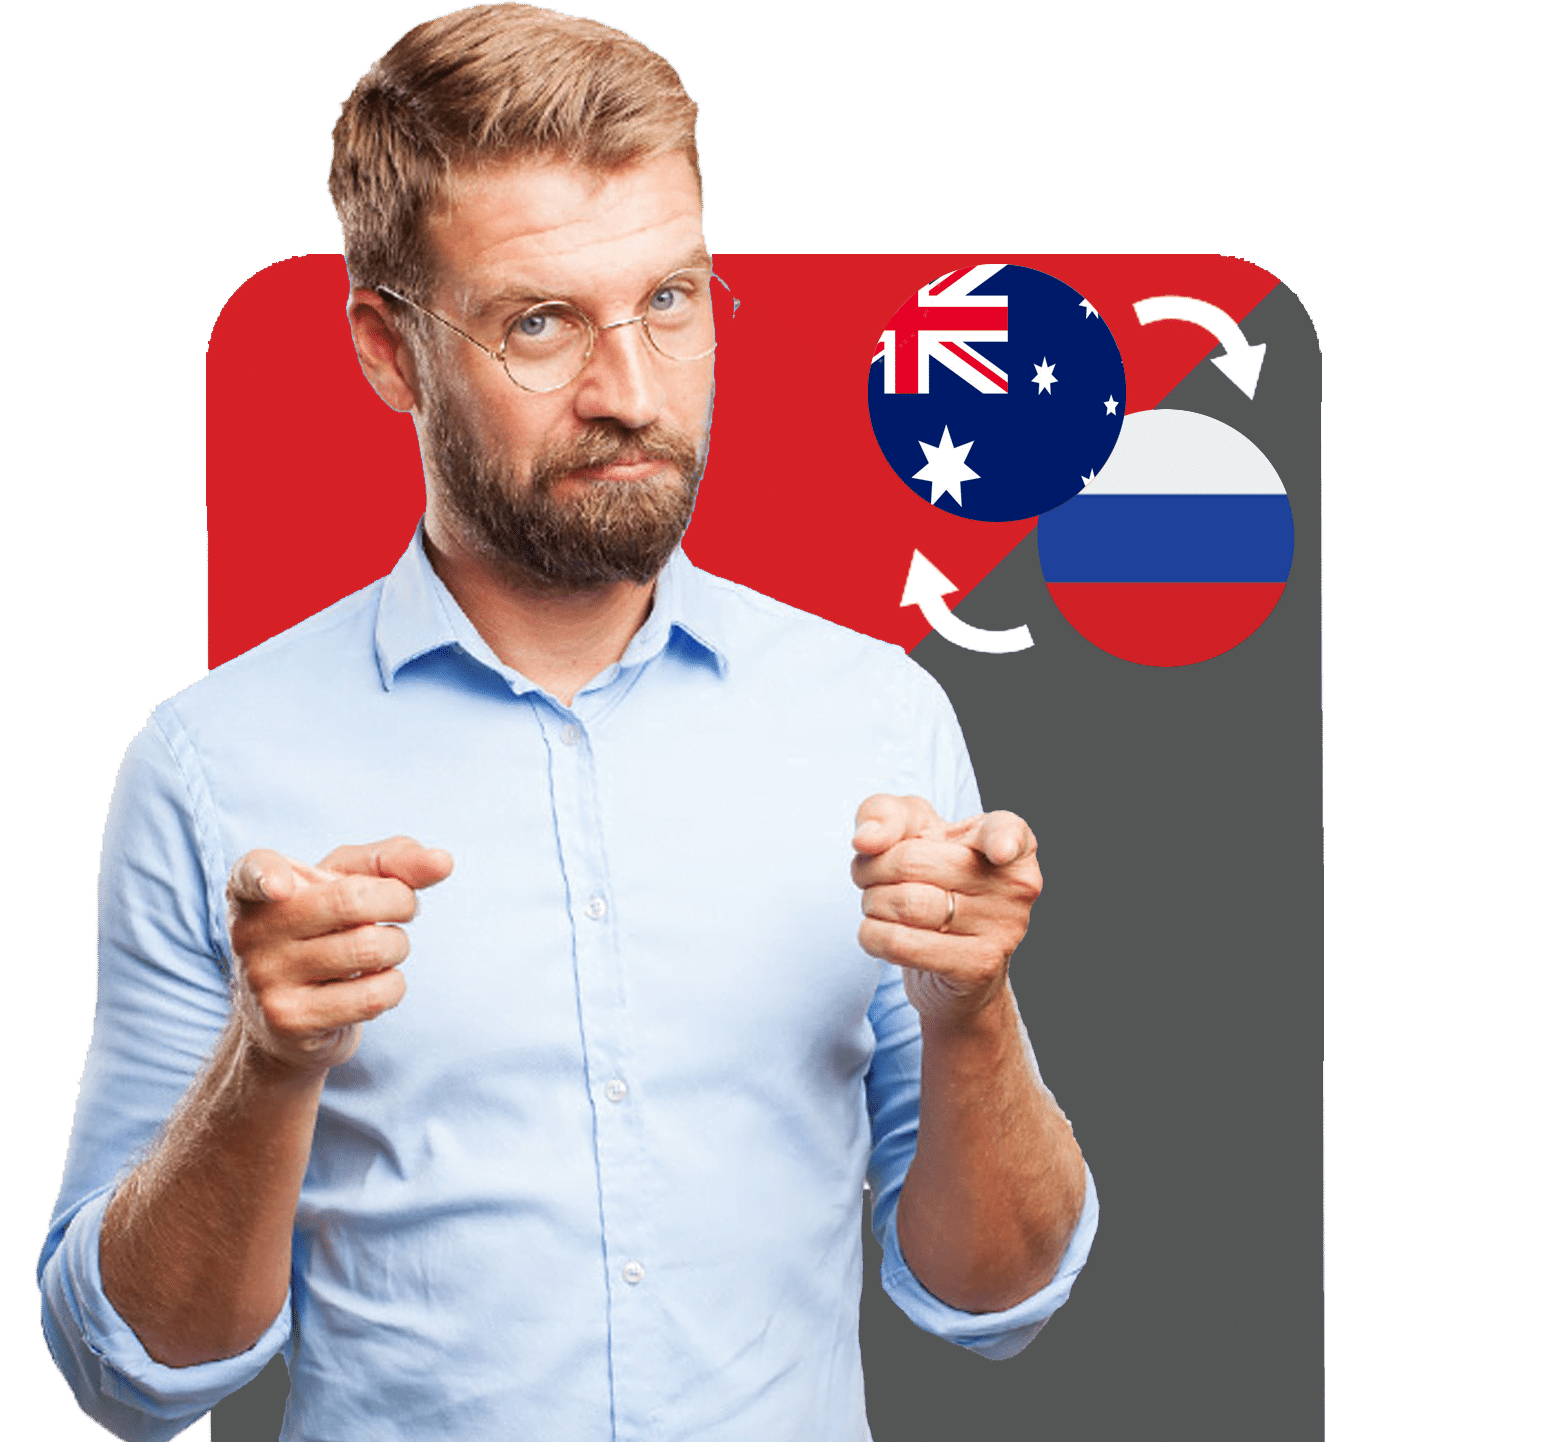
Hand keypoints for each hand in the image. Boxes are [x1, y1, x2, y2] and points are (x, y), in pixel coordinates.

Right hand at [225, 836, 453, 1071]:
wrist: (290, 1020)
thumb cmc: (325, 930)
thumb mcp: (348, 883)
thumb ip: (393, 861)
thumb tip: (442, 862)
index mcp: (254, 888)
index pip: (251, 873)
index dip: (266, 875)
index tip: (281, 885)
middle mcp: (250, 932)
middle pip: (350, 901)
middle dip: (400, 901)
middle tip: (403, 909)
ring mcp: (266, 979)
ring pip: (369, 948)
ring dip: (399, 945)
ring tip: (384, 949)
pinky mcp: (291, 1021)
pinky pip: (373, 995)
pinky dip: (394, 985)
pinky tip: (376, 983)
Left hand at [852, 795, 1041, 1026]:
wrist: (951, 957)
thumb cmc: (933, 877)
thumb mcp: (911, 828)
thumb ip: (886, 814)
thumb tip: (866, 839)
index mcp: (1010, 839)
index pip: (1007, 832)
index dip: (1002, 839)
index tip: (998, 850)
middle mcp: (1015, 884)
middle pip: (912, 862)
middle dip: (872, 868)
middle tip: (870, 875)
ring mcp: (1003, 929)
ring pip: (905, 905)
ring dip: (871, 902)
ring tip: (880, 903)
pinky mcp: (978, 967)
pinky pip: (902, 944)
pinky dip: (872, 935)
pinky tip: (881, 931)